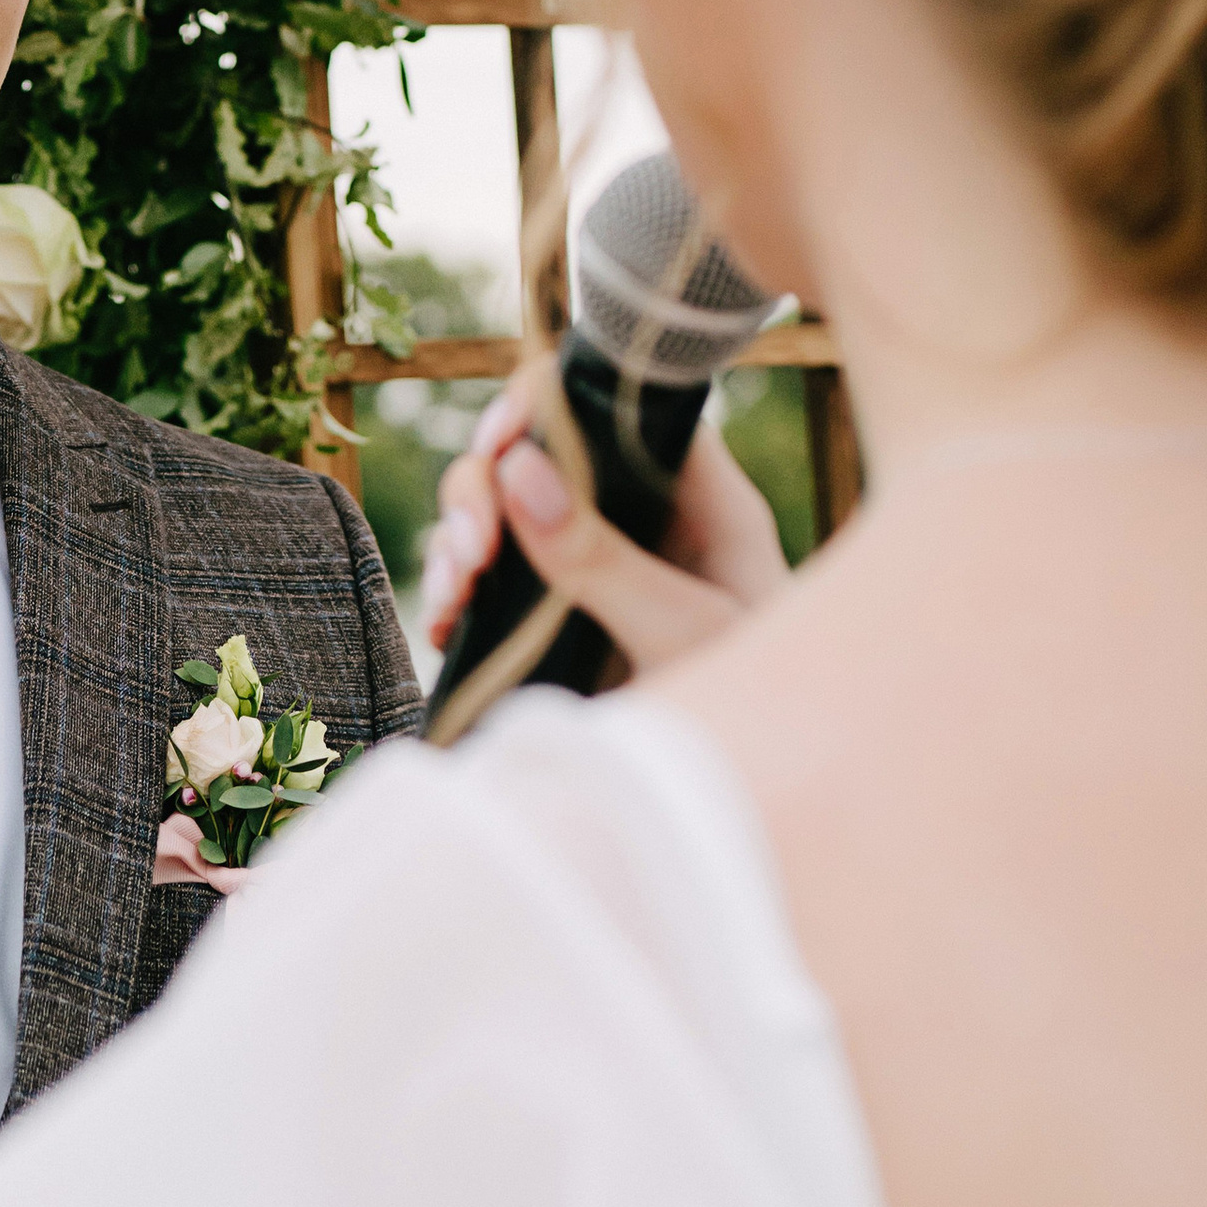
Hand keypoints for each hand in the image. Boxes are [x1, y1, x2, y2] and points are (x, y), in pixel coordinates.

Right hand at [424, 364, 794, 680]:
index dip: (548, 402)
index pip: (615, 407)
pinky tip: (447, 620)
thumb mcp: (688, 632)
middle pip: (535, 452)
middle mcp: (633, 515)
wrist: (746, 804)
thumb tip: (519, 469)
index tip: (500, 440)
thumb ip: (605, 560)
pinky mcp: (549, 615)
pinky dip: (452, 588)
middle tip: (473, 550)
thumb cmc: (759, 707)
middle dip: (483, 487)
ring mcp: (587, 562)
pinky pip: (484, 575)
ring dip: (457, 539)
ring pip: (497, 510)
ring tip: (454, 593)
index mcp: (693, 495)